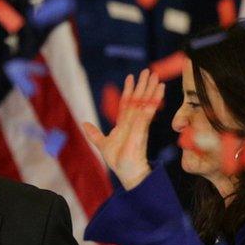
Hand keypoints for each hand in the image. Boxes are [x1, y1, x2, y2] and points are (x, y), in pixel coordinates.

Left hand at [82, 70, 164, 189]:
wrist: (129, 174)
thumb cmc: (119, 161)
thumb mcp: (103, 144)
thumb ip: (94, 134)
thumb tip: (84, 123)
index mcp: (124, 124)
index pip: (126, 103)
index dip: (128, 90)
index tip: (130, 77)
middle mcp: (134, 122)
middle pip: (138, 99)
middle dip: (143, 85)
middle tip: (148, 70)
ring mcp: (139, 124)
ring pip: (146, 102)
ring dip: (151, 88)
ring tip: (155, 74)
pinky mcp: (143, 129)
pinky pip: (149, 111)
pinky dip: (155, 99)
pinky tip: (160, 89)